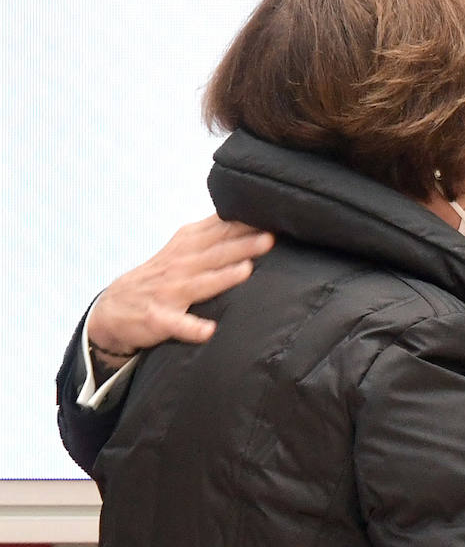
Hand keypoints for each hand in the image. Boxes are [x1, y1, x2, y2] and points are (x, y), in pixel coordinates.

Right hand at [88, 215, 274, 354]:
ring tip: (246, 270)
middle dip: (242, 245)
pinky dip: (192, 328)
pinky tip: (207, 330)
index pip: (217, 231)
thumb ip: (211, 234)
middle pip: (215, 254)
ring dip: (222, 277)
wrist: (113, 308)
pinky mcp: (160, 319)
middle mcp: (180, 266)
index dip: (241, 223)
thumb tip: (245, 217)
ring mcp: (169, 292)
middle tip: (269, 238)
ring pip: (200, 284)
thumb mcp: (180, 249)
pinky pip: (178, 325)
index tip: (268, 215)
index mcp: (186, 247)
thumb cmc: (159, 277)